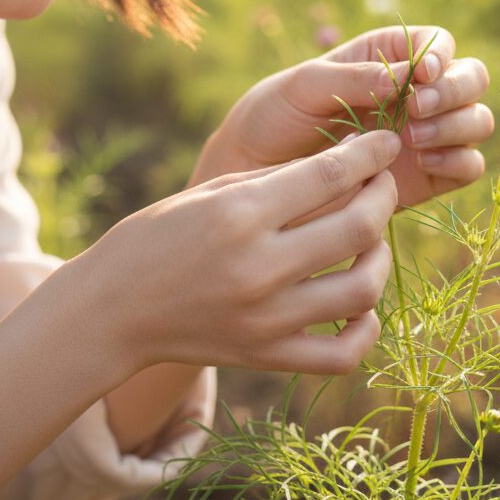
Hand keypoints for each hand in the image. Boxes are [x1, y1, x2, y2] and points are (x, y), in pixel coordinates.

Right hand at [80, 130, 401, 379]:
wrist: (112, 310)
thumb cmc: (158, 236)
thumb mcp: (212, 191)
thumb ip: (280, 179)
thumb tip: (346, 159)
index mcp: (240, 215)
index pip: (330, 176)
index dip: (370, 153)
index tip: (386, 143)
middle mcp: (259, 268)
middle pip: (358, 228)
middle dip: (382, 195)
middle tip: (381, 182)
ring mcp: (266, 320)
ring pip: (362, 290)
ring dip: (380, 256)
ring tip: (370, 239)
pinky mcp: (268, 357)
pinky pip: (343, 354)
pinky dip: (365, 327)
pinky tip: (358, 302)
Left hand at [209, 26, 493, 212]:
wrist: (254, 174)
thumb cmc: (274, 116)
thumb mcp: (304, 85)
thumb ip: (356, 77)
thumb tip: (407, 76)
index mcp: (387, 57)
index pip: (438, 42)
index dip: (440, 54)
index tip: (420, 74)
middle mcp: (414, 93)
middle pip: (471, 78)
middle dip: (455, 90)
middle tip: (416, 108)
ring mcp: (424, 135)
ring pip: (476, 122)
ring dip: (457, 126)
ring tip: (413, 140)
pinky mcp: (426, 176)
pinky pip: (467, 166)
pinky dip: (457, 161)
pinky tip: (420, 162)